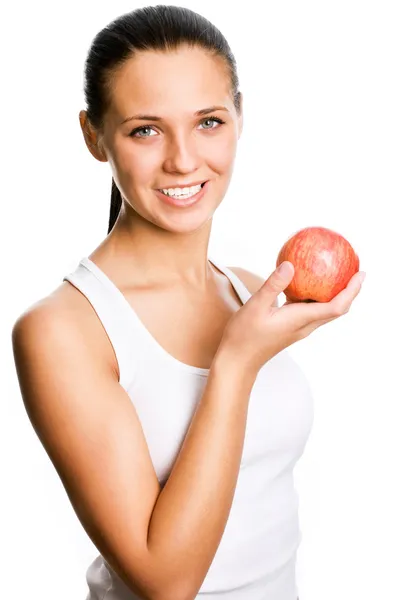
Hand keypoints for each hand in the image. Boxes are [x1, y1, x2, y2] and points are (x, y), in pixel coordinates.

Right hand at [217, 261, 364, 375]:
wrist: (238, 361)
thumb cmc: (244, 336)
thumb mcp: (255, 306)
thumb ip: (273, 285)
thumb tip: (289, 264)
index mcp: (301, 320)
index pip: (336, 306)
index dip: (352, 291)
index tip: (360, 274)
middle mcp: (304, 325)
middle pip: (337, 309)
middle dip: (350, 291)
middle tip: (355, 270)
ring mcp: (298, 328)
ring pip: (324, 310)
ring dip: (334, 294)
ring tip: (335, 274)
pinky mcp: (290, 327)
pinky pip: (309, 309)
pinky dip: (314, 296)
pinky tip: (304, 283)